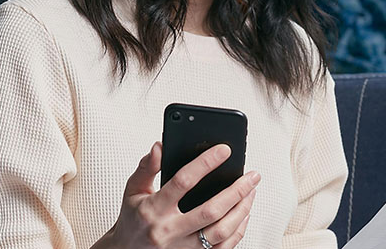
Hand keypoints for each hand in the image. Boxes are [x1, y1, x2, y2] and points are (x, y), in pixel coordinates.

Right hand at [92, 142, 259, 248]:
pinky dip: (238, 231)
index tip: (224, 150)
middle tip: (252, 176)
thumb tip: (160, 146)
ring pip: (220, 232)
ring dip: (241, 210)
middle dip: (236, 191)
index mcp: (154, 210)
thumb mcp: (133, 190)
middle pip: (210, 211)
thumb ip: (147, 167)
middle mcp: (169, 231)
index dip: (205, 163)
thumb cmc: (132, 219)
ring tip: (251, 192)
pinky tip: (244, 214)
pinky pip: (222, 248)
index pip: (183, 182)